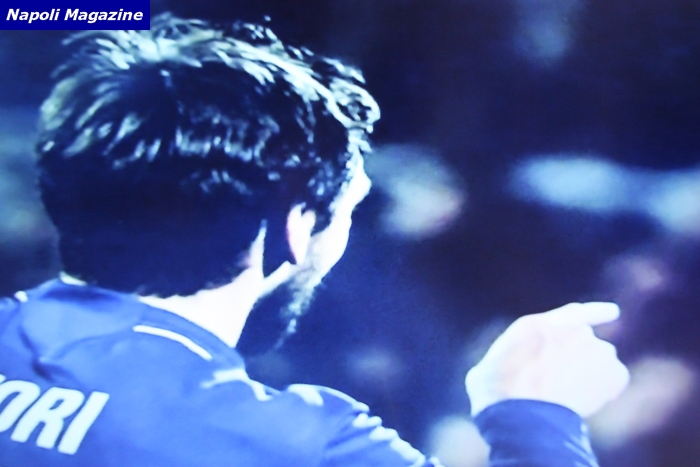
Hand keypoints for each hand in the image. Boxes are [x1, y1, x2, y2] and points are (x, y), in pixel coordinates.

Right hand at [466, 302, 629, 417]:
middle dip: (582, 357)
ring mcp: (594, 348)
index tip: (613, 312)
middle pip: (586, 340)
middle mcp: (569, 329)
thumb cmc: (495, 395)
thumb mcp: (487, 368)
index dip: (595, 312)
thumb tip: (497, 372)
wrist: (520, 415)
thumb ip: (507, 361)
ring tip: (570, 397)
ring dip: (592, 373)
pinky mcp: (612, 371)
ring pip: (602, 359)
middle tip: (570, 381)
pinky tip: (586, 402)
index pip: (574, 312)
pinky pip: (615, 379)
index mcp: (536, 325)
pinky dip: (606, 390)